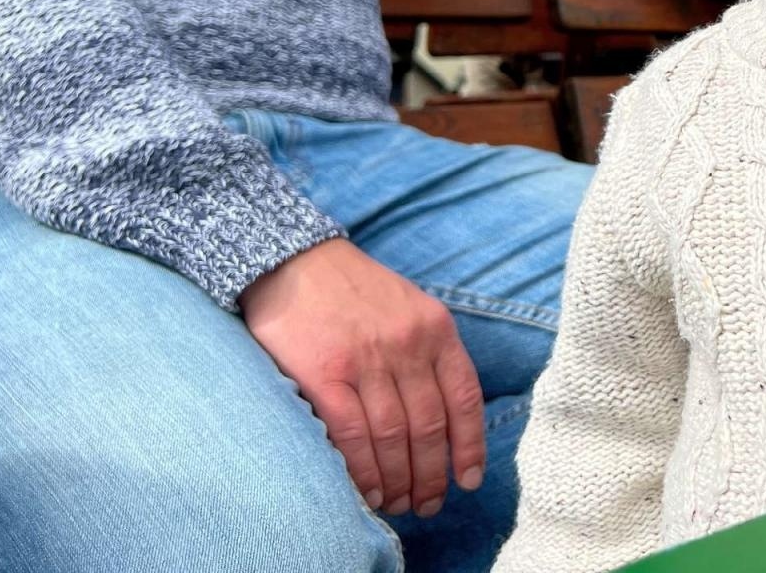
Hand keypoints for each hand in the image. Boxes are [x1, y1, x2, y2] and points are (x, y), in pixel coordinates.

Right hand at [239, 238, 485, 518]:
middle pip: (430, 426)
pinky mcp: (325, 374)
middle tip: (427, 504)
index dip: (470, 445)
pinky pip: (352, 435)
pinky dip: (363, 470)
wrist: (295, 260)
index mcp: (436, 328)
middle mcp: (408, 345)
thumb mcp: (409, 307)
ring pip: (394, 436)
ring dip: (399, 480)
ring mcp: (367, 359)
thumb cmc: (355, 290)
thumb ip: (429, 352)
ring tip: (397, 503)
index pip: (465, 397)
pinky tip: (367, 491)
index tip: (468, 479)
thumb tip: (445, 417)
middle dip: (432, 474)